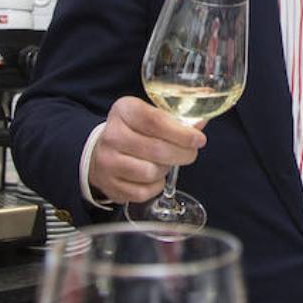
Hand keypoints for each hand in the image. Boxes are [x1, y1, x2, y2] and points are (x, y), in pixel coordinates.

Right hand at [89, 96, 206, 203]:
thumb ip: (176, 120)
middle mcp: (111, 135)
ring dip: (166, 170)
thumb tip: (200, 124)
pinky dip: (155, 186)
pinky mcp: (109, 185)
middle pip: (157, 149)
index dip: (182, 133)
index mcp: (124, 110)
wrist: (102, 151)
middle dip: (182, 153)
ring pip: (151, 172)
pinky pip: (143, 192)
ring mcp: (107, 161)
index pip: (156, 121)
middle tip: (190, 153)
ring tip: (164, 163)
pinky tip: (153, 176)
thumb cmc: (134, 131)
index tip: (199, 139)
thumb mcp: (151, 116)